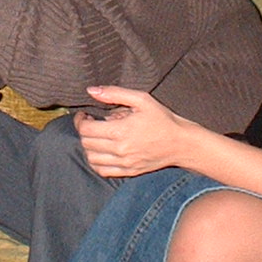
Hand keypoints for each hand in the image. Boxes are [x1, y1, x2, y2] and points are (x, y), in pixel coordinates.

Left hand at [75, 85, 196, 177]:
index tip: (85, 115)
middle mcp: (120, 149)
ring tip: (97, 138)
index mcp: (121, 130)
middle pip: (86, 143)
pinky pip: (102, 171)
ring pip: (91, 158)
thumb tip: (91, 90)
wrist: (181, 143)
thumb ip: (114, 93)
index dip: (80, 121)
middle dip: (85, 132)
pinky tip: (102, 152)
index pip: (86, 130)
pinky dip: (96, 162)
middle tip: (91, 123)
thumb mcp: (141, 99)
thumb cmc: (162, 119)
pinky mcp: (128, 171)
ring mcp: (124, 163)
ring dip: (89, 147)